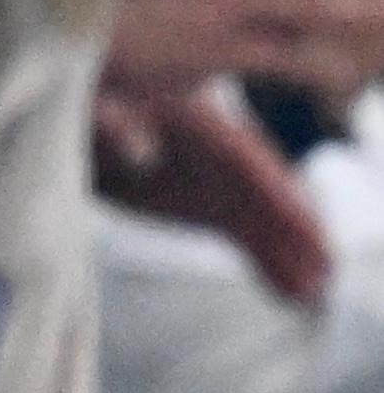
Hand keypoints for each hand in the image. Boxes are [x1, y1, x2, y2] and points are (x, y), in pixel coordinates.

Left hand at [96, 84, 330, 307]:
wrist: (73, 117)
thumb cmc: (84, 101)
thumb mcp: (92, 106)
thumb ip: (110, 124)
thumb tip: (126, 139)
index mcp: (188, 117)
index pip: (237, 152)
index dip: (269, 184)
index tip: (295, 215)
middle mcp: (211, 149)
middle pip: (259, 188)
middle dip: (289, 226)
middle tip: (320, 265)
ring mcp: (211, 177)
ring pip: (257, 216)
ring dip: (284, 253)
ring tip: (309, 292)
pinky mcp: (202, 202)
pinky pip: (241, 232)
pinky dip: (265, 259)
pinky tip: (288, 290)